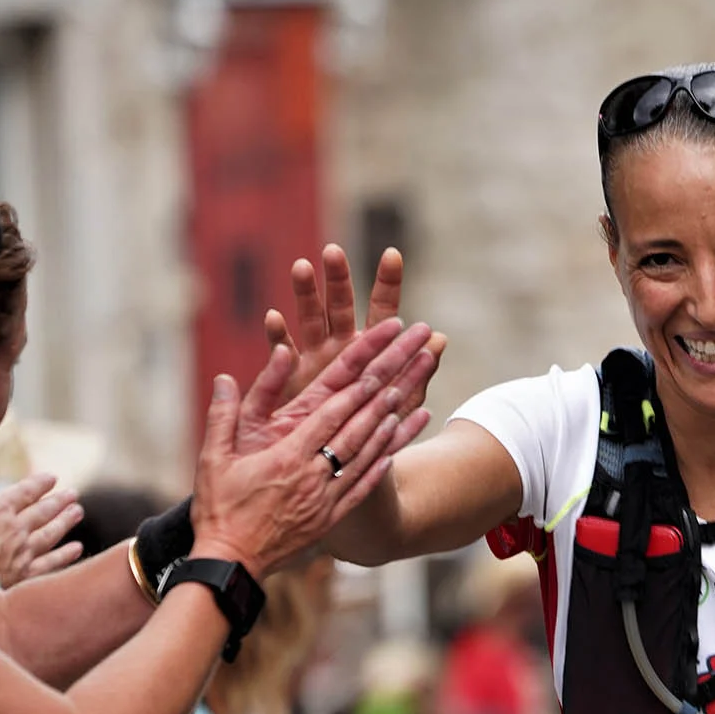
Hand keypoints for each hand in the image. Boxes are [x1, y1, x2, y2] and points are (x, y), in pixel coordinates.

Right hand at [0, 462, 83, 585]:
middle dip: (58, 501)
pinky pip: (50, 562)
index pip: (25, 492)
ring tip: (78, 512)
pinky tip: (77, 548)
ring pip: (51, 533)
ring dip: (65, 521)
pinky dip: (65, 554)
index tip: (52, 478)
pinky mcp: (24, 574)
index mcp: (0, 509)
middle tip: (73, 494)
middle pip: (43, 511)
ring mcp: (23, 551)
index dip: (40, 483)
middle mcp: (17, 528)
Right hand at [192, 319, 430, 574]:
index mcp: (287, 458)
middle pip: (354, 433)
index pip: (327, 418)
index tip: (373, 372)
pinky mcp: (329, 519)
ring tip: (407, 408)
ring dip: (387, 432)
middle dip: (379, 404)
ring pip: (363, 459)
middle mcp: (312, 477)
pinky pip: (360, 490)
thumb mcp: (212, 459)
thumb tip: (224, 377)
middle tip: (401, 380)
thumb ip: (222, 416)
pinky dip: (379, 470)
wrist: (230, 564)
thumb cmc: (218, 509)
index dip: (352, 394)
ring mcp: (324, 499)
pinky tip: (394, 454)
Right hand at [265, 244, 447, 415]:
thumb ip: (416, 371)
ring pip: (309, 320)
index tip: (392, 254)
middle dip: (338, 280)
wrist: (334, 462)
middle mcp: (341, 349)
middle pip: (341, 307)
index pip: (381, 310)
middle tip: (334, 251)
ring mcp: (315, 361)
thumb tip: (440, 338)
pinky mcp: (291, 380)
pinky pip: (284, 355)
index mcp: (371, 350)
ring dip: (305, 295)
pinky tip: (274, 316)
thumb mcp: (399, 401)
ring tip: (301, 266)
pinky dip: (279, 337)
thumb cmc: (372, 429)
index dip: (387, 283)